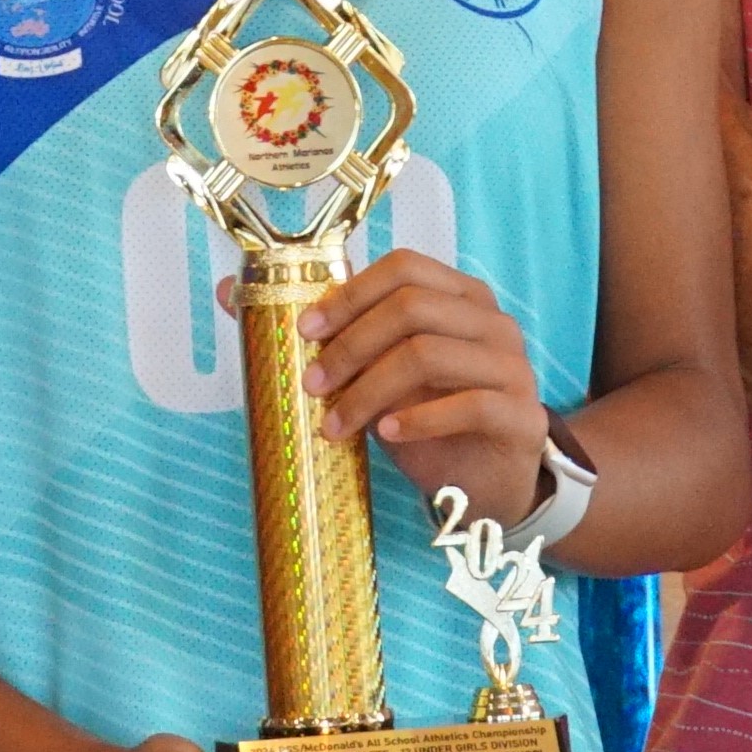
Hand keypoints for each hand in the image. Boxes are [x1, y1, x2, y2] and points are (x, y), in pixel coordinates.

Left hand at [292, 249, 552, 523]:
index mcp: (460, 297)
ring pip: (429, 354)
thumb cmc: (430, 421)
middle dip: (350, 346)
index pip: (404, 268)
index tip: (305, 331)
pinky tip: (387, 434)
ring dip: (369, 390)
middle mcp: (492, 322)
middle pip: (412, 308)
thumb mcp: (376, 377)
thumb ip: (324, 338)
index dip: (350, 294)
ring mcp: (512, 367)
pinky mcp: (522, 416)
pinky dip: (419, 419)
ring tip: (337, 424)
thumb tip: (229, 293)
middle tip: (312, 385)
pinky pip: (470, 405)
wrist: (488, 484)